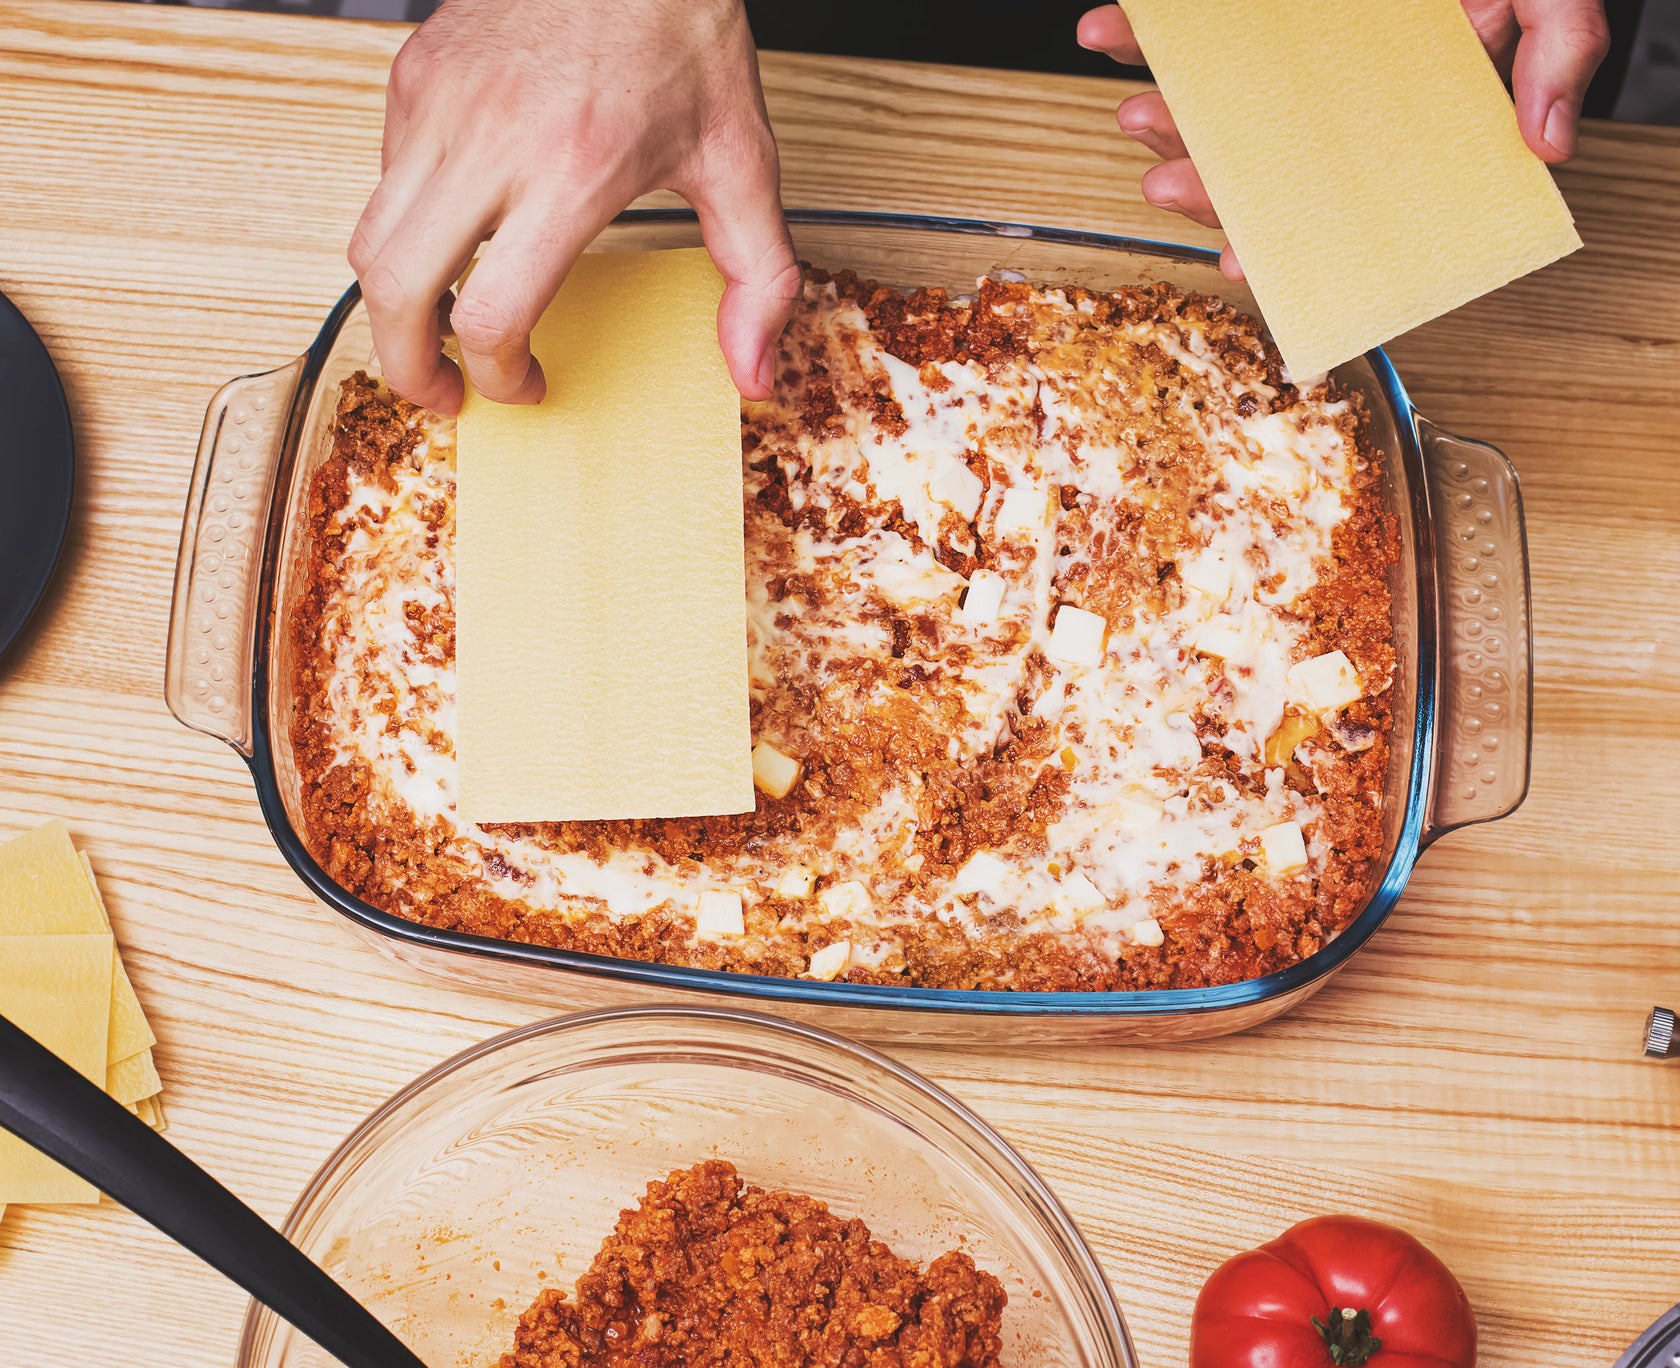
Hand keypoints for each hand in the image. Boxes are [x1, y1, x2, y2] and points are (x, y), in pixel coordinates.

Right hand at [349, 0, 799, 413]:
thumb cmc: (682, 34)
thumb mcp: (743, 163)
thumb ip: (759, 281)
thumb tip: (752, 374)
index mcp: (572, 169)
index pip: (492, 313)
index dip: (500, 375)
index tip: (526, 384)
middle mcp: (490, 138)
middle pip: (395, 289)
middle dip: (407, 367)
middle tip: (441, 394)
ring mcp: (438, 103)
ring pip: (371, 240)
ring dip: (395, 305)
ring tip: (434, 333)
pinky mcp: (412, 76)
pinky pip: (386, 179)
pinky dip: (408, 229)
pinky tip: (457, 237)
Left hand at [1076, 0, 1610, 279]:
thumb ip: (1560, 49)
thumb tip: (1550, 143)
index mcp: (1403, 115)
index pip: (1338, 198)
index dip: (1284, 240)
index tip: (1240, 258)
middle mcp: (1337, 96)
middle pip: (1260, 167)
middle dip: (1205, 186)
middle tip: (1167, 184)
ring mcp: (1285, 52)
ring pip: (1211, 110)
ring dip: (1165, 121)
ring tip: (1138, 110)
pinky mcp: (1244, 11)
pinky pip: (1185, 28)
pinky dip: (1141, 31)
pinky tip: (1111, 32)